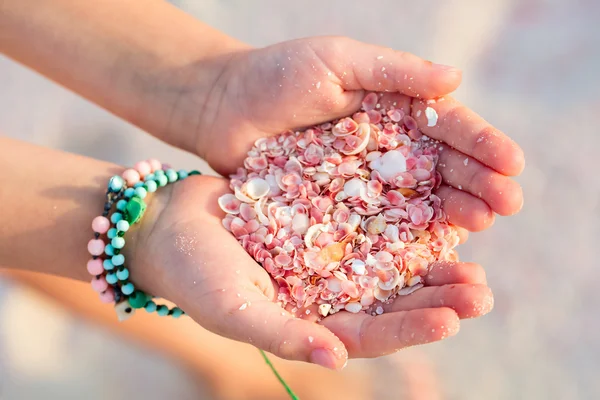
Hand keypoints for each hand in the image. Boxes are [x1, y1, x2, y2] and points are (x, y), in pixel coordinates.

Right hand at [128, 175, 493, 369]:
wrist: (169, 224)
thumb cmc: (192, 274)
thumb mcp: (232, 308)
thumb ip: (281, 334)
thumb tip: (335, 360)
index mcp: (310, 323)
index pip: (371, 334)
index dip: (411, 328)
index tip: (452, 318)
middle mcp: (326, 293)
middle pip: (392, 300)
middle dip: (437, 298)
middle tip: (479, 289)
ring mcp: (327, 255)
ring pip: (390, 262)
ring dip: (429, 259)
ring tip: (470, 253)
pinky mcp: (323, 218)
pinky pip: (369, 220)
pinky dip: (400, 216)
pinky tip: (430, 206)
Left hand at [196, 36, 524, 231]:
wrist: (220, 109)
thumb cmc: (276, 76)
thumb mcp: (336, 61)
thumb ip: (394, 72)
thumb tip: (455, 78)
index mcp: (396, 110)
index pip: (447, 127)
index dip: (481, 144)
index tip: (511, 163)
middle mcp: (388, 150)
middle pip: (441, 169)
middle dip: (478, 184)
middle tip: (508, 204)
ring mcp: (365, 184)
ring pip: (418, 201)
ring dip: (452, 214)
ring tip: (479, 224)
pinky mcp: (339, 212)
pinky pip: (378, 226)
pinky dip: (406, 238)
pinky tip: (432, 249)